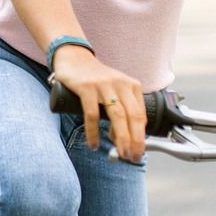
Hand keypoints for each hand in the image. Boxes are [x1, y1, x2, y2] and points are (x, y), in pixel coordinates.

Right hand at [51, 47, 145, 162]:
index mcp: (131, 86)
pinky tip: (93, 143)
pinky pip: (92, 114)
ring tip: (119, 153)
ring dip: (120, 138)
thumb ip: (121, 110)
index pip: (141, 115)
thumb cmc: (96, 79)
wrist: (74, 58)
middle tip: (132, 156)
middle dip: (135, 140)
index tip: (138, 151)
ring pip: (117, 116)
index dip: (141, 136)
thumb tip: (123, 139)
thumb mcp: (115, 90)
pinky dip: (93, 132)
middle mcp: (121, 84)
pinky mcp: (86, 87)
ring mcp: (103, 85)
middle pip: (133, 116)